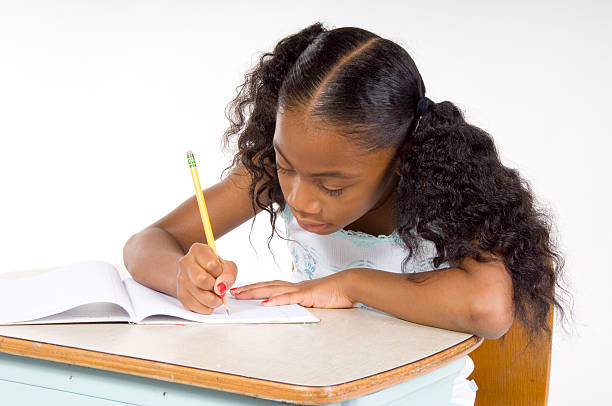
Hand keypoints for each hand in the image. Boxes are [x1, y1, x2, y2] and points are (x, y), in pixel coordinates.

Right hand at [175, 243, 236, 313]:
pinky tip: (208, 301)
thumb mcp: (227, 266)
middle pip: (201, 280)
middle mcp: (185, 263)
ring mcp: (180, 279)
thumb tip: (221, 286)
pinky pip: (195, 307)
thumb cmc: (215, 269)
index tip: (220, 273)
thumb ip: (229, 274)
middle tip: (219, 288)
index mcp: (198, 250)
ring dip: (213, 300)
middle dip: (215, 287)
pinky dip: (206, 308)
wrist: (200, 275)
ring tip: (215, 296)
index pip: (211, 264)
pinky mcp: (180, 294)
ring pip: (199, 296)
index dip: (220, 273)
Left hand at [230, 271, 353, 307]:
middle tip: (232, 292)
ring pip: (273, 290)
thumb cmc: (335, 293)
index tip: (242, 290)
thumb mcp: (315, 299)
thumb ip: (303, 302)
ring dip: (256, 292)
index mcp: (296, 288)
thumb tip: (292, 308)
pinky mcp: (307, 295)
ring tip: (241, 295)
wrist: (350, 285)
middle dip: (249, 289)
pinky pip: (289, 299)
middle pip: (267, 286)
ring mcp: (300, 290)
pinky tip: (266, 303)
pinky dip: (276, 301)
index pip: (271, 286)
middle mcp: (295, 286)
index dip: (256, 287)